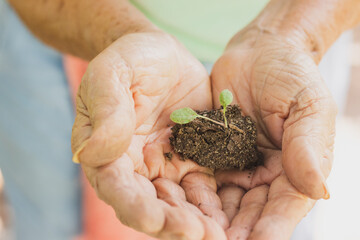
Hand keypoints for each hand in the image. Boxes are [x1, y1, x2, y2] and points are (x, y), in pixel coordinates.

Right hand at [71, 32, 227, 239]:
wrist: (160, 54)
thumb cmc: (129, 61)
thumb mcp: (112, 75)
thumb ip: (106, 110)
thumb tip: (94, 153)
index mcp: (109, 153)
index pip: (117, 187)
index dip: (133, 206)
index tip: (153, 219)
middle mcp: (137, 168)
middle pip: (151, 205)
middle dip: (171, 224)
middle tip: (197, 236)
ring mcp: (167, 167)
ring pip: (180, 204)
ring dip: (196, 222)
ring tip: (218, 236)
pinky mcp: (194, 160)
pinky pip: (204, 187)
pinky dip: (215, 205)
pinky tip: (230, 216)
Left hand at [211, 31, 335, 238]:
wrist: (260, 51)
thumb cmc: (292, 74)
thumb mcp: (307, 105)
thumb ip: (309, 146)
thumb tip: (320, 190)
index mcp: (296, 167)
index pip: (285, 205)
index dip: (271, 228)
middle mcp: (266, 173)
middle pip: (251, 211)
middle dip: (235, 231)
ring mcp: (237, 164)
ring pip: (224, 200)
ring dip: (210, 218)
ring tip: (191, 232)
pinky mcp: (213, 152)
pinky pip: (202, 177)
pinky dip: (192, 193)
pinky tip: (178, 204)